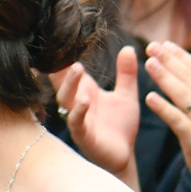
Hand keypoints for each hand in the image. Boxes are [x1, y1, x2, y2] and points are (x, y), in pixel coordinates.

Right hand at [53, 45, 142, 181]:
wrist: (124, 156)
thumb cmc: (120, 127)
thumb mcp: (126, 96)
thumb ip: (126, 74)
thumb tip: (128, 48)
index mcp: (85, 91)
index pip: (68, 69)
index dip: (64, 54)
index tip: (62, 34)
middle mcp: (76, 103)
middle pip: (62, 80)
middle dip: (63, 65)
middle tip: (70, 49)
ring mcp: (77, 119)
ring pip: (65, 99)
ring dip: (70, 84)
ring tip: (78, 69)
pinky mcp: (83, 136)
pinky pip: (76, 122)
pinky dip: (79, 110)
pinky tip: (85, 100)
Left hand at [140, 41, 190, 187]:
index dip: (181, 55)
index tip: (165, 44)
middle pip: (189, 78)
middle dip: (169, 61)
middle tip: (151, 47)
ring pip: (182, 94)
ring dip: (164, 77)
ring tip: (149, 63)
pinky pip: (176, 119)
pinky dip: (163, 107)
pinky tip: (150, 97)